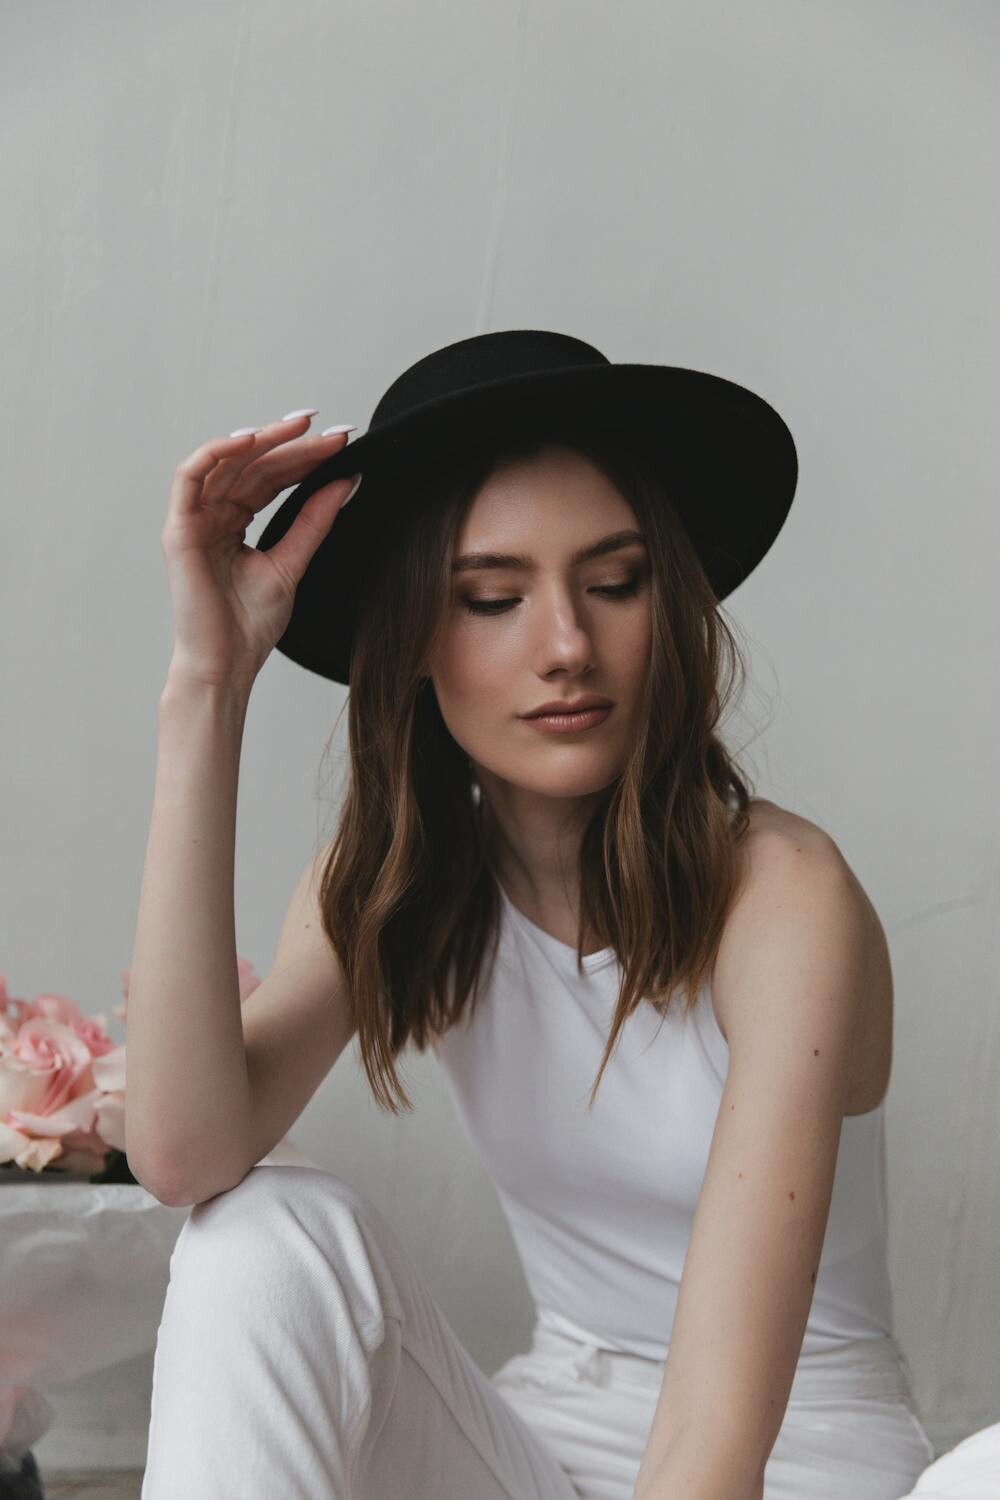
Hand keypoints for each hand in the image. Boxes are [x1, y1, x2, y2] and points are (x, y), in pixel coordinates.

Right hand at [160, 413, 358, 688]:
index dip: (304, 457)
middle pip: (252, 465)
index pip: (271, 478)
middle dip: (291, 442)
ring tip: (299, 425)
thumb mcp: (292, 563)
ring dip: (262, 439)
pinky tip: (252, 439)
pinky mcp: (178, 529)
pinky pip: (190, 476)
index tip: (342, 441)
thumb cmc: (250, 626)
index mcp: (235, 523)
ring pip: (225, 462)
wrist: (226, 665)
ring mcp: (193, 520)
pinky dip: (217, 452)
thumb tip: (347, 480)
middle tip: (329, 427)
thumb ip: (315, 520)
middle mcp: (212, 515)